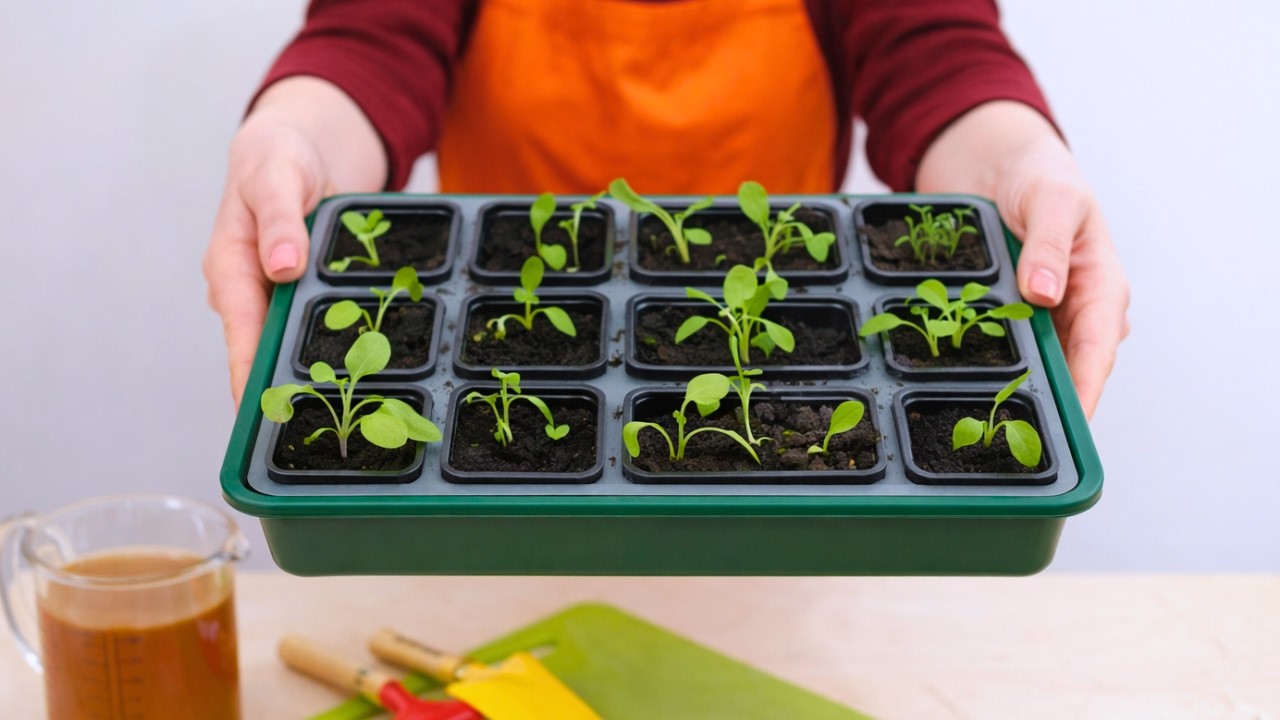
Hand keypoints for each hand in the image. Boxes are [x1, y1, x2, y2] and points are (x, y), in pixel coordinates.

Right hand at [203, 78, 385, 407]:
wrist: (301, 143)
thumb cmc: (278, 155)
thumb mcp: (278, 176)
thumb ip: (281, 219)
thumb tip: (282, 266)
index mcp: (231, 268)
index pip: (241, 334)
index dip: (251, 377)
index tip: (262, 416)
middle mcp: (250, 290)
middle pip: (266, 351)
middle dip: (284, 391)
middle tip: (315, 433)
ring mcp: (278, 294)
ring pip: (292, 344)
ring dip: (313, 376)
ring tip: (344, 419)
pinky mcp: (304, 293)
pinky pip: (317, 327)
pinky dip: (334, 349)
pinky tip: (365, 377)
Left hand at [918, 101, 1129, 418]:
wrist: (994, 158)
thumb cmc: (1039, 173)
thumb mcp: (1051, 198)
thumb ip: (1047, 243)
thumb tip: (1045, 294)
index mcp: (1100, 286)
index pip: (1097, 350)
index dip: (1085, 390)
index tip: (1071, 426)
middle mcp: (1072, 309)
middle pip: (1065, 368)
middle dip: (1046, 402)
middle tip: (1013, 440)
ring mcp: (1036, 315)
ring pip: (1029, 363)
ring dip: (1009, 388)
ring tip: (980, 425)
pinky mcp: (1001, 313)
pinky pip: (994, 346)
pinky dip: (979, 364)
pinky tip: (953, 385)